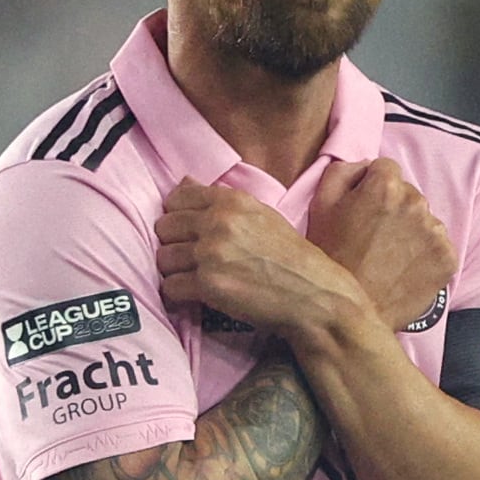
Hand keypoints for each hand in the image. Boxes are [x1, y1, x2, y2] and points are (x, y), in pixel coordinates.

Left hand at [158, 182, 366, 341]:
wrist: (316, 297)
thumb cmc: (293, 260)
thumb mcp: (262, 216)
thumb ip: (221, 201)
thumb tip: (183, 182)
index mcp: (232, 201)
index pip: (177, 198)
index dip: (179, 218)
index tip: (190, 234)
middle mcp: (218, 222)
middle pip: (164, 228)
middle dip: (174, 245)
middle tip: (192, 261)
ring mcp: (211, 253)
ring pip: (163, 258)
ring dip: (175, 272)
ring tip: (194, 280)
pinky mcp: (208, 285)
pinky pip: (170, 287)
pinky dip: (179, 295)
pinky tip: (194, 297)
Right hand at [306, 157, 458, 332]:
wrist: (352, 312)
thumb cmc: (331, 259)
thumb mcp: (320, 205)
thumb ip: (343, 172)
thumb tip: (366, 166)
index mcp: (385, 186)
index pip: (386, 169)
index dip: (372, 187)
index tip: (364, 209)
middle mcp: (416, 203)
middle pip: (408, 194)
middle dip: (394, 208)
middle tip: (374, 237)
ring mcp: (435, 232)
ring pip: (425, 220)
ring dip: (411, 231)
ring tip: (389, 256)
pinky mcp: (448, 258)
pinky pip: (439, 245)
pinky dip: (425, 254)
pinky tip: (404, 269)